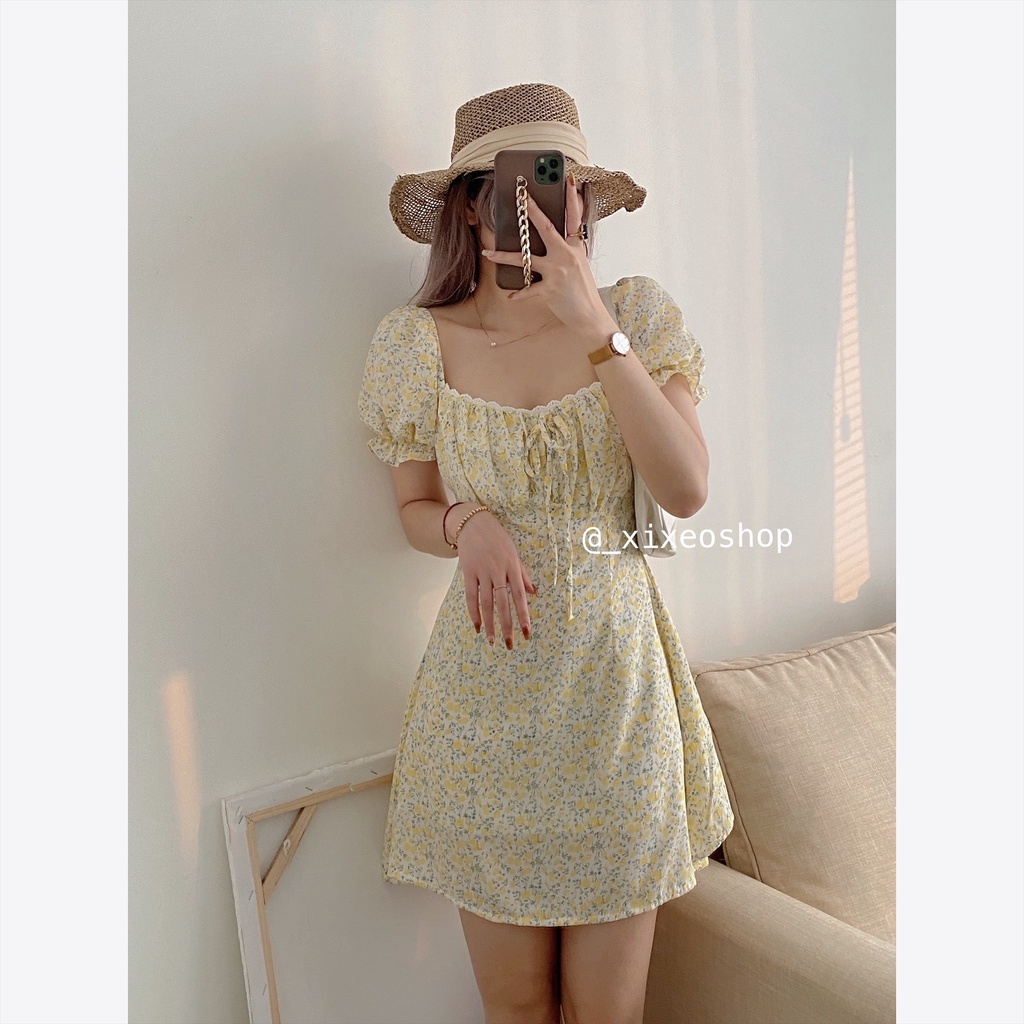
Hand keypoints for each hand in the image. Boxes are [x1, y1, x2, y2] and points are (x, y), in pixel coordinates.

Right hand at [453, 508, 536, 647]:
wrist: (474, 523)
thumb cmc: (498, 539)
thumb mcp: (514, 553)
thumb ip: (523, 575)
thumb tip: (534, 593)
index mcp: (512, 567)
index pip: (519, 596)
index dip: (523, 615)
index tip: (526, 632)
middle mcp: (498, 571)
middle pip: (503, 603)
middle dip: (507, 625)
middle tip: (510, 644)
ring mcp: (482, 572)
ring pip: (486, 603)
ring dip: (490, 624)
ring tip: (493, 641)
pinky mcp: (468, 572)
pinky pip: (471, 596)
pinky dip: (474, 613)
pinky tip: (477, 626)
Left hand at [481, 174, 615, 341]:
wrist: (590, 316)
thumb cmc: (582, 291)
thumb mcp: (579, 264)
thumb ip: (566, 249)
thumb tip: (549, 238)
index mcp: (575, 246)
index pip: (574, 217)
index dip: (572, 197)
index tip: (568, 178)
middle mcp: (567, 254)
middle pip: (546, 228)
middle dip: (532, 211)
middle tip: (520, 197)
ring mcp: (558, 271)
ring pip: (526, 259)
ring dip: (505, 256)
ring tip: (489, 253)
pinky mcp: (551, 288)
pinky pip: (528, 289)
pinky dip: (518, 294)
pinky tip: (510, 296)